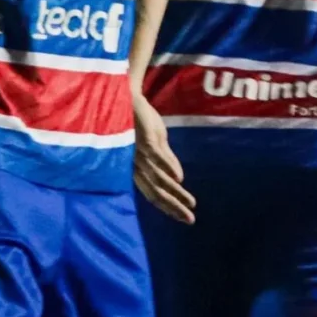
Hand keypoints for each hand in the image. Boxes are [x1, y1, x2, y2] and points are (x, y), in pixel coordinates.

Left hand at [133, 94, 195, 222]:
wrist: (126, 96)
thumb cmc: (138, 120)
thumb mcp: (156, 142)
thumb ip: (166, 161)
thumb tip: (179, 179)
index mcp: (137, 168)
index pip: (153, 194)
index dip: (169, 207)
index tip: (185, 218)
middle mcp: (136, 165)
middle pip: (156, 192)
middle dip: (174, 208)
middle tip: (190, 220)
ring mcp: (140, 153)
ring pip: (159, 179)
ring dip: (176, 193)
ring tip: (191, 204)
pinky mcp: (146, 139)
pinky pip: (157, 157)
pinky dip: (169, 169)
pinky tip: (179, 179)